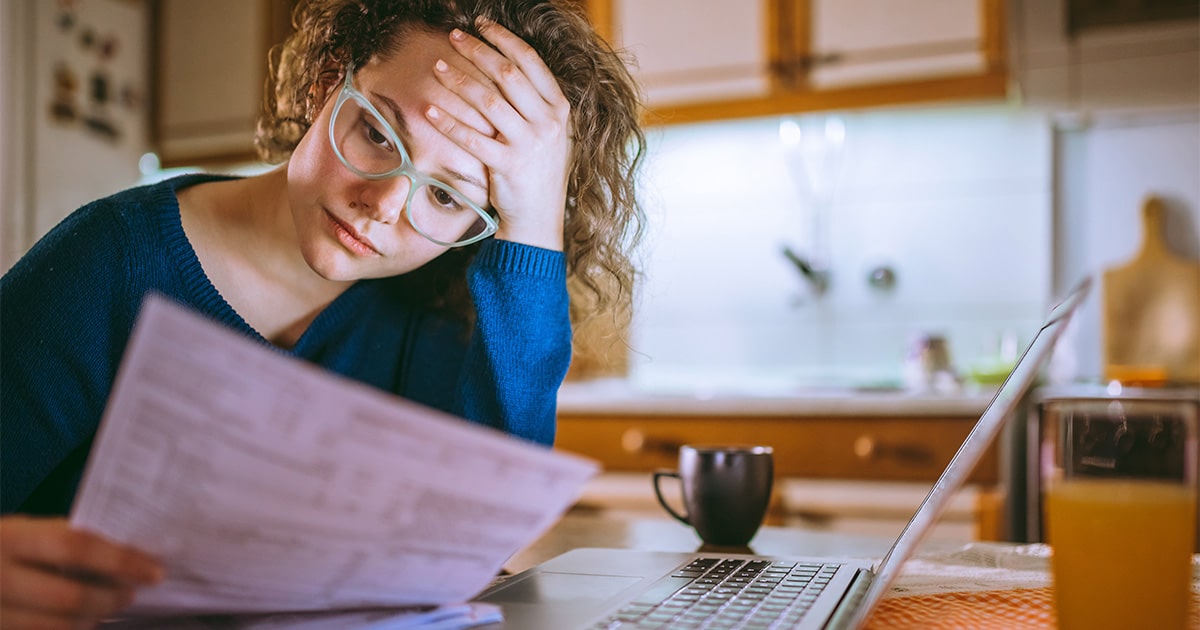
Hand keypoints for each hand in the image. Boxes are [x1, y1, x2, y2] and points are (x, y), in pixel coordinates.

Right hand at [0, 516, 162, 628]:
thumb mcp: (19, 531)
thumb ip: (59, 541)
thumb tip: (122, 552)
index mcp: (8, 538)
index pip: (75, 546)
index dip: (120, 560)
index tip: (153, 569)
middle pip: (69, 597)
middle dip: (109, 598)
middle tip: (129, 593)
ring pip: (56, 628)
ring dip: (91, 620)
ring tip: (104, 609)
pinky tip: (78, 622)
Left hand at [427, 19, 572, 250]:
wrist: (539, 218)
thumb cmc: (538, 173)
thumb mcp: (550, 134)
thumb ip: (535, 103)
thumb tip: (506, 66)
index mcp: (559, 109)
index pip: (530, 62)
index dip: (504, 38)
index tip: (481, 24)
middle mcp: (548, 123)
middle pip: (508, 74)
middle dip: (478, 50)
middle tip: (454, 36)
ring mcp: (530, 145)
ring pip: (488, 101)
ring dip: (460, 80)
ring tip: (438, 67)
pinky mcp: (508, 166)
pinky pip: (472, 138)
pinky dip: (448, 122)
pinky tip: (430, 110)